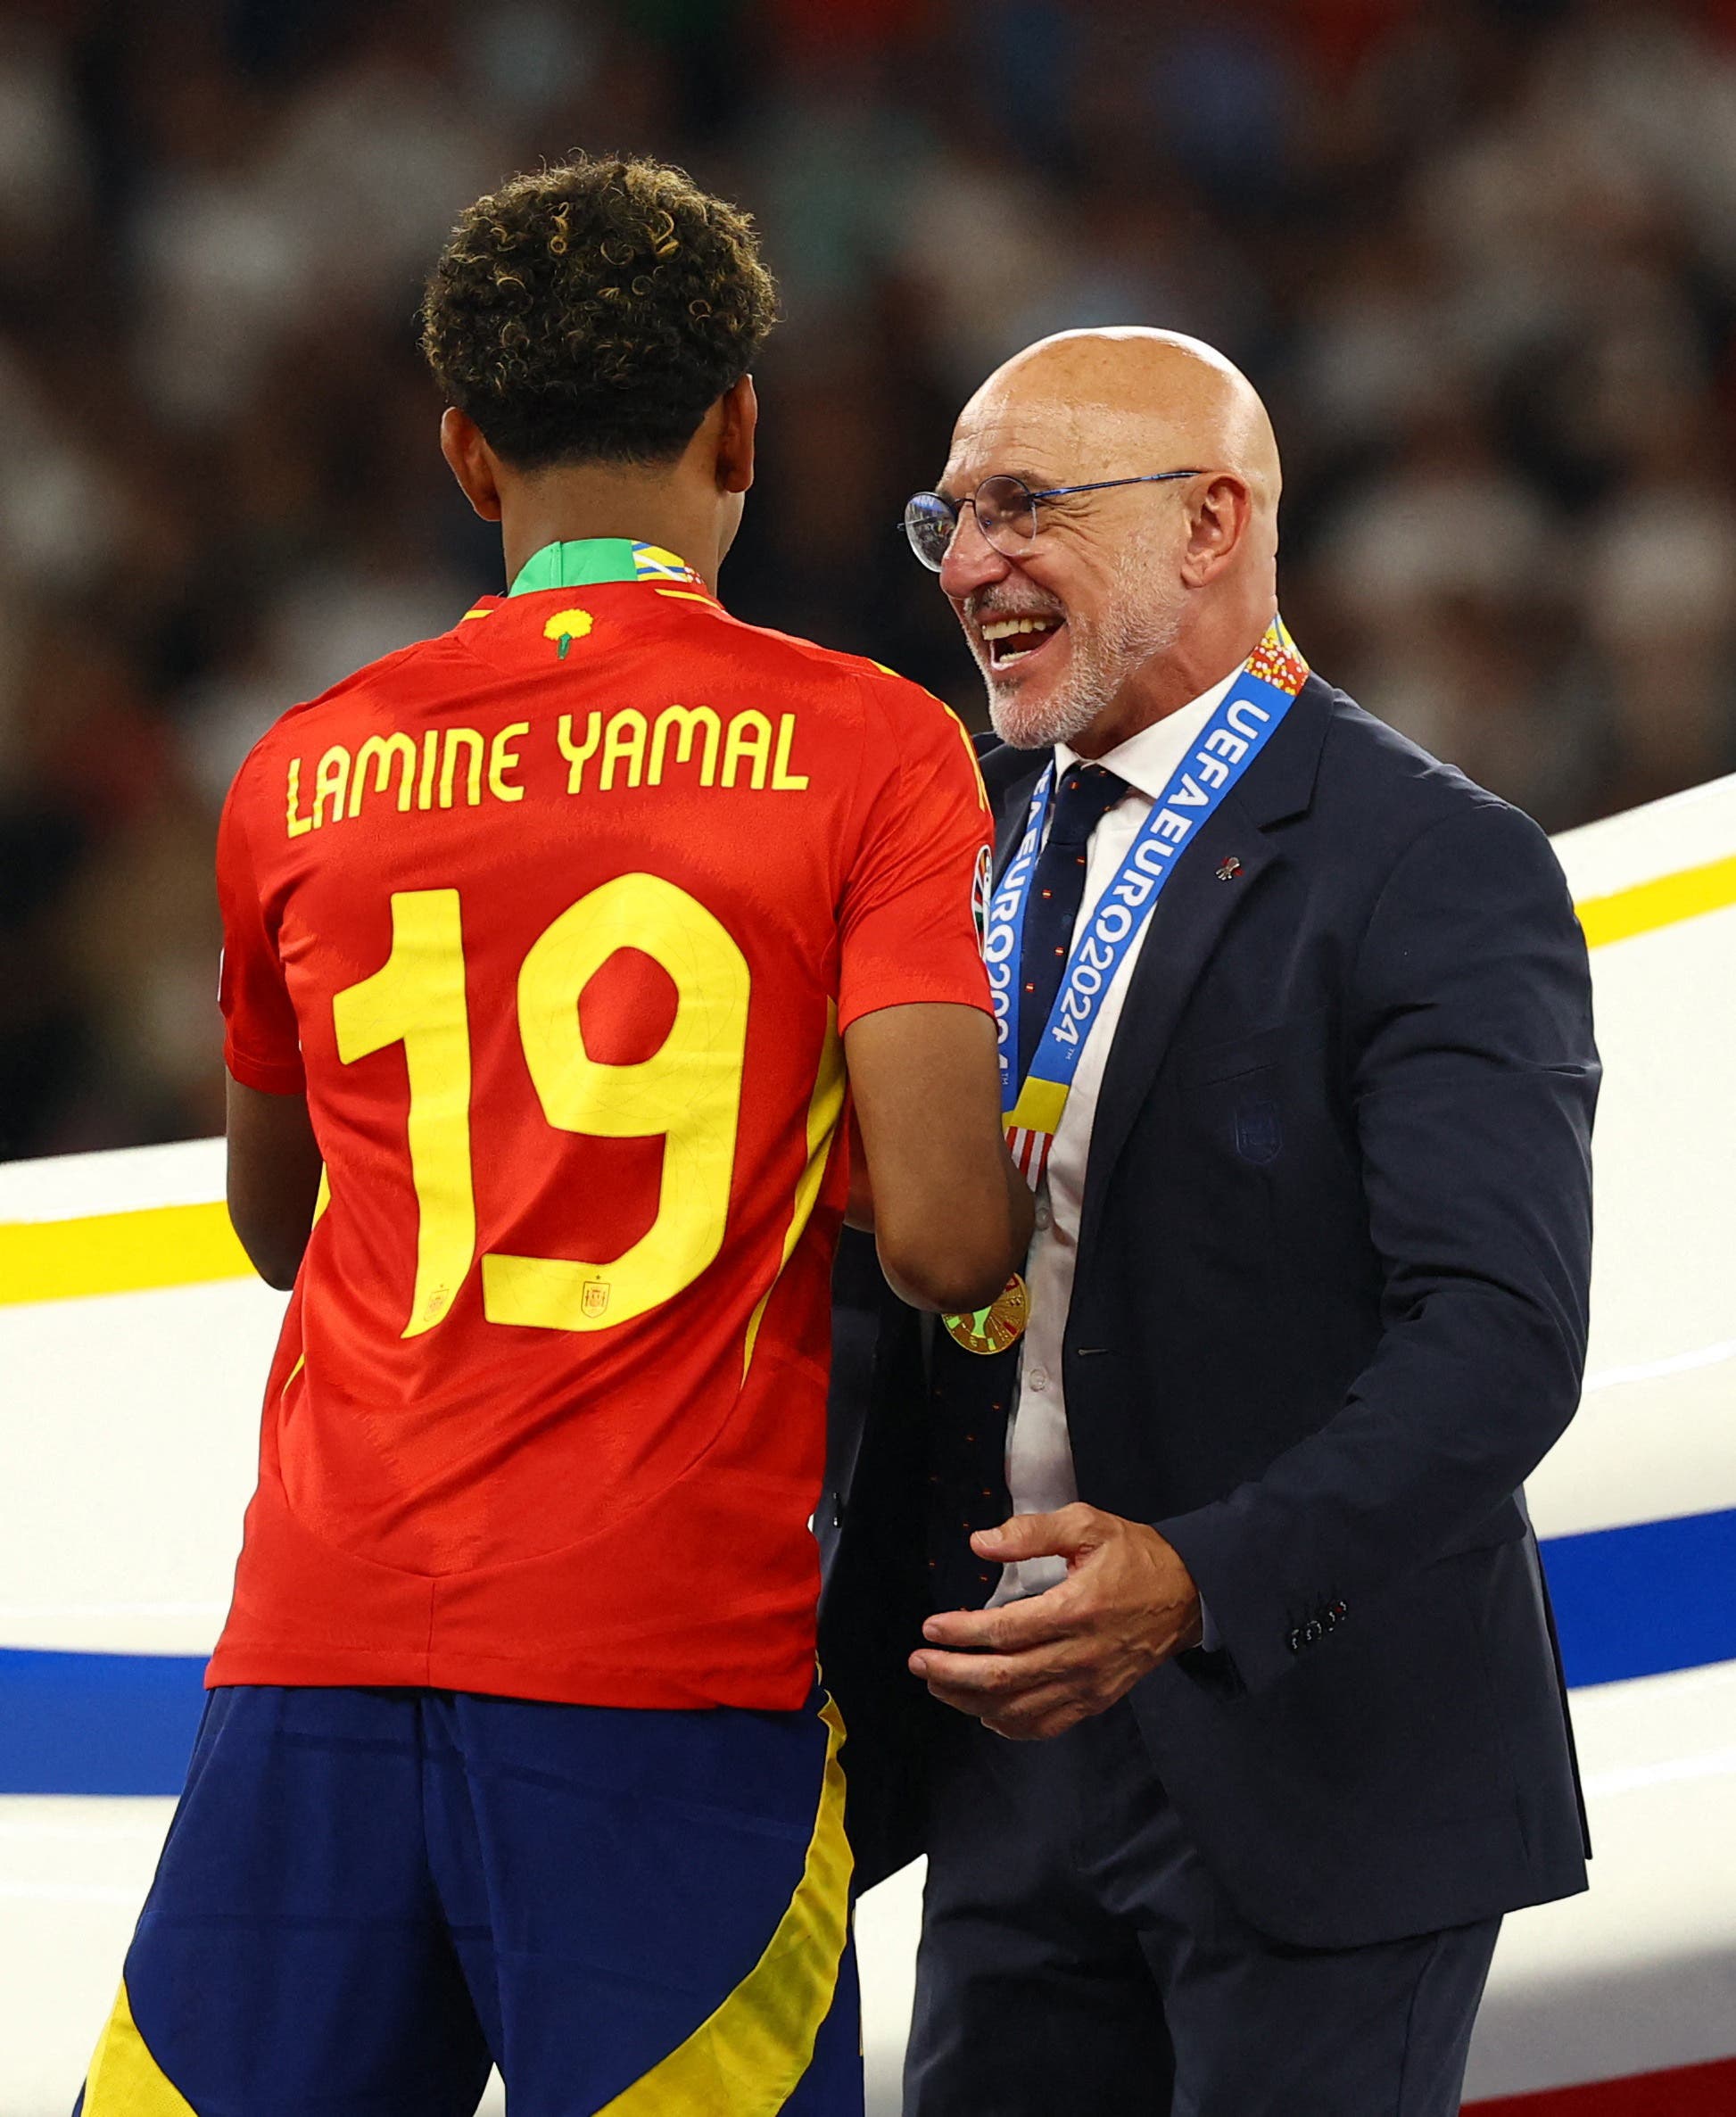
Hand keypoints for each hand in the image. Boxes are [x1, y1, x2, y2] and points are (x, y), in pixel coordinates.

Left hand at [909, 1504, 1202, 1740]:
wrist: (1188, 1595)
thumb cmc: (1135, 1557)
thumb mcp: (1087, 1525)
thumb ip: (1031, 1532)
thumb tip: (981, 1543)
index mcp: (1076, 1609)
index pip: (1006, 1631)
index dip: (962, 1633)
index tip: (931, 1628)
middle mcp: (1080, 1655)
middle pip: (1003, 1677)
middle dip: (952, 1672)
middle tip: (919, 1661)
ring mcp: (1088, 1685)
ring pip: (1017, 1707)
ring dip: (969, 1700)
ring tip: (937, 1682)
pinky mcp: (1095, 1701)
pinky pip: (1044, 1725)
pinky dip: (1008, 1724)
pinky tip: (983, 1710)